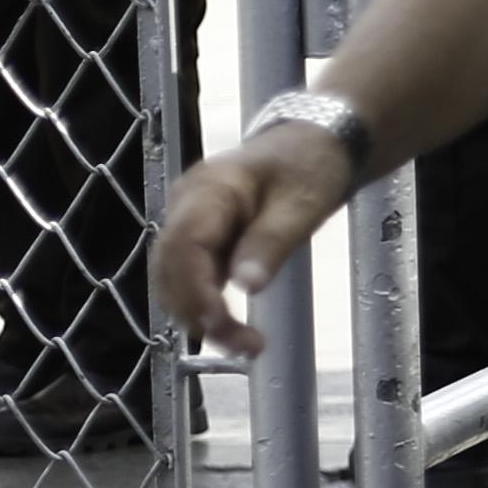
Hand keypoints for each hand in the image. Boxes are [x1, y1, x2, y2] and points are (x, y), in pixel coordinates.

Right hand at [155, 130, 354, 357]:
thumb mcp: (305, 203)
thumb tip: (246, 287)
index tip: (221, 324)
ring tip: (244, 343)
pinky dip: (204, 301)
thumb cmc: (312, 164)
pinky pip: (189, 273)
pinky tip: (231, 324)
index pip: (184, 247)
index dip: (196, 291)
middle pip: (171, 268)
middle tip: (247, 346)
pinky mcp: (198, 234)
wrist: (315, 140)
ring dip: (199, 314)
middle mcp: (185, 204)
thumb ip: (273, 242)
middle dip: (198, 312)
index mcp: (209, 189)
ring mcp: (187, 219)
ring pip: (174, 277)